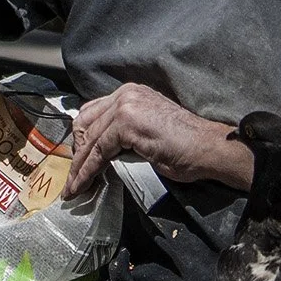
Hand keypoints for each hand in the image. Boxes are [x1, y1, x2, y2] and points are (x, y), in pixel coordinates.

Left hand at [67, 83, 251, 199]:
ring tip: (73, 187)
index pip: (93, 113)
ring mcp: (126, 105)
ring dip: (78, 167)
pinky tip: (82, 184)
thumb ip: (124, 134)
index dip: (81, 139)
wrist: (207, 148)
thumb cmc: (185, 146)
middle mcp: (126, 94)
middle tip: (72, 177)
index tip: (77, 161)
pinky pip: (98, 151)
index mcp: (131, 94)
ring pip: (89, 139)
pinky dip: (87, 171)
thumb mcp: (146, 134)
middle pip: (85, 123)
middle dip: (76, 154)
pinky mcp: (126, 123)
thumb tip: (104, 152)